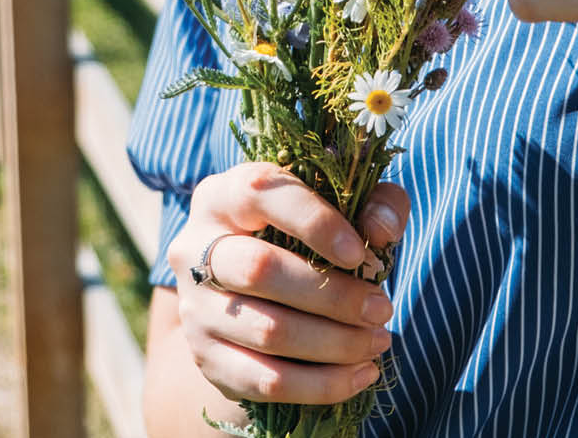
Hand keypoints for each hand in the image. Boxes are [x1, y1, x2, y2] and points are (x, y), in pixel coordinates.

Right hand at [168, 164, 407, 405]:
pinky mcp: (205, 358)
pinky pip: (264, 380)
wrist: (253, 294)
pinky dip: (320, 384)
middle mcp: (196, 247)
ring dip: (334, 343)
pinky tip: (360, 374)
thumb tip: (381, 230)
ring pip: (266, 331)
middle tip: (382, 308)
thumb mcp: (342, 204)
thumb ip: (374, 202)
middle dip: (332, 295)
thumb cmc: (307, 234)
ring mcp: (195, 306)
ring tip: (378, 341)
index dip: (314, 223)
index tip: (360, 254)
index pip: (261, 194)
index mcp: (224, 194)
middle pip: (260, 270)